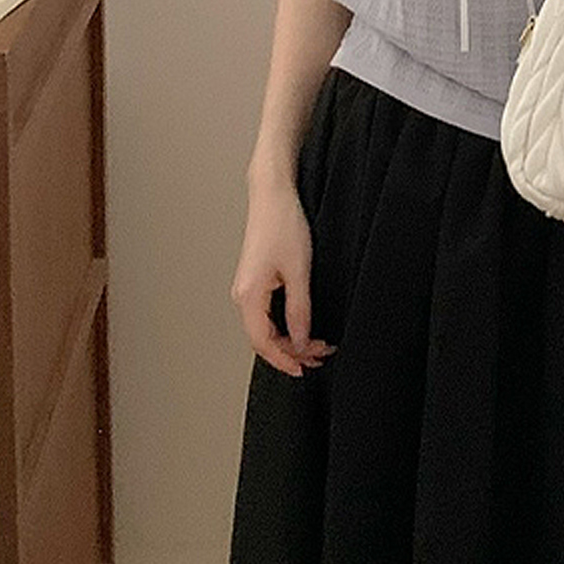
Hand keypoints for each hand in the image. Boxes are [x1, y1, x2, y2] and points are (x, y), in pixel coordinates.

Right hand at [230, 180, 336, 377]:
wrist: (272, 194)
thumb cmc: (283, 224)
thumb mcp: (299, 271)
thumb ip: (299, 310)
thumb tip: (302, 341)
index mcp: (248, 295)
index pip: (262, 343)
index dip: (284, 360)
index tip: (305, 369)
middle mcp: (242, 294)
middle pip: (263, 339)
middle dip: (292, 351)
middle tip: (321, 356)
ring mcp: (247, 287)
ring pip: (265, 327)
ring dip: (290, 338)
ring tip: (317, 343)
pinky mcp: (255, 279)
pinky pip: (266, 313)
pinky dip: (285, 324)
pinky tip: (302, 325)